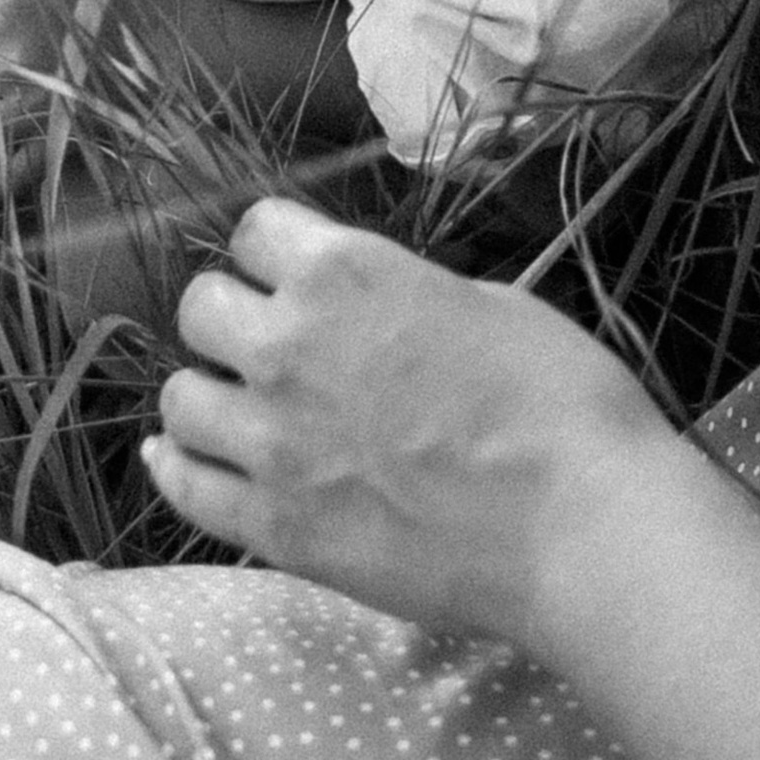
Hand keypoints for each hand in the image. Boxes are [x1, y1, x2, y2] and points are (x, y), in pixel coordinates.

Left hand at [146, 196, 672, 647]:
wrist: (582, 529)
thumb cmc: (564, 404)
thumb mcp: (492, 306)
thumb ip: (405, 298)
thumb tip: (376, 313)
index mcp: (346, 274)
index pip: (253, 231)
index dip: (277, 251)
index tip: (294, 274)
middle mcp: (287, 345)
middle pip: (200, 307)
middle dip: (232, 317)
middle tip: (268, 346)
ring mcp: (271, 441)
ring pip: (179, 398)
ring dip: (207, 396)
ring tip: (238, 411)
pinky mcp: (273, 525)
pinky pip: (184, 486)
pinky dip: (176, 467)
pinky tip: (179, 458)